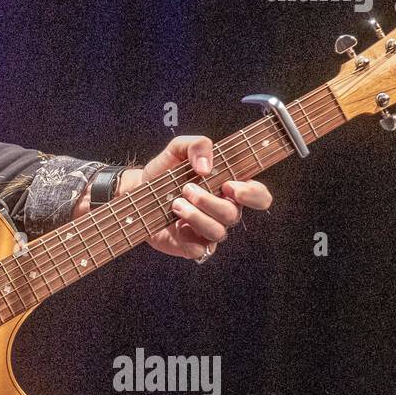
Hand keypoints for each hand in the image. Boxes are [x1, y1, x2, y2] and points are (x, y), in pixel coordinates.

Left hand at [76, 135, 271, 261]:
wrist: (136, 190)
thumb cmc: (164, 171)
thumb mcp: (178, 148)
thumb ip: (197, 145)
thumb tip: (207, 166)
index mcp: (229, 188)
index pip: (259, 196)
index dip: (252, 194)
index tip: (229, 185)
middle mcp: (223, 211)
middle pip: (233, 214)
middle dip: (210, 201)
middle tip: (187, 189)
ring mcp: (207, 230)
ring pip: (218, 232)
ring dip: (196, 216)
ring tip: (175, 203)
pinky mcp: (191, 245)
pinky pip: (199, 249)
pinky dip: (187, 236)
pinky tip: (174, 223)